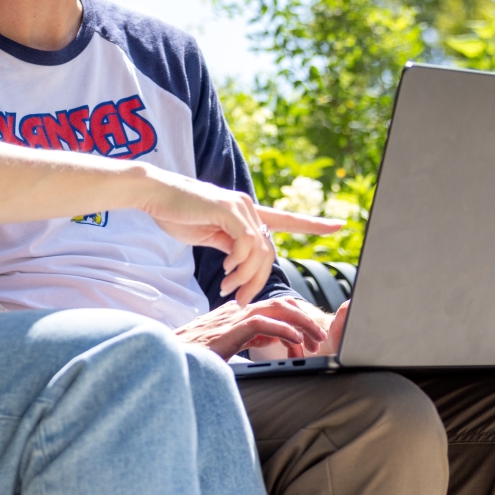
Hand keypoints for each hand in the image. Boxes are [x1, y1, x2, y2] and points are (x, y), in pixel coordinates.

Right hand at [139, 171, 345, 304]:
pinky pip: (246, 244)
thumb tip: (240, 265)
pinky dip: (238, 264)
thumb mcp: (208, 235)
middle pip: (269, 252)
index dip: (313, 224)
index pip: (286, 219)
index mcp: (246, 212)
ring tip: (228, 289)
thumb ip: (229, 246)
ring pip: (260, 251)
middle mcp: (248, 206)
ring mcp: (240, 207)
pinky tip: (224, 271)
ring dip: (245, 277)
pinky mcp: (228, 210)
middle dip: (258, 281)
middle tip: (239, 300)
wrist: (154, 194)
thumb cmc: (176, 214)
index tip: (339, 225)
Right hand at [175, 298, 331, 359]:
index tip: (305, 340)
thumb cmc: (195, 353)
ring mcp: (235, 317)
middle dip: (305, 320)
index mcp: (237, 312)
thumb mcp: (229, 343)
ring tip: (316, 340)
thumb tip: (272, 338)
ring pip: (278, 310)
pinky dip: (285, 331)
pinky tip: (296, 342)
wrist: (173, 356)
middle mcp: (238, 310)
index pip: (274, 306)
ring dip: (302, 324)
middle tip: (318, 339)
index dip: (295, 320)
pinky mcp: (232, 328)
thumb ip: (250, 336)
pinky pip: (265, 324)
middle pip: (281, 304)